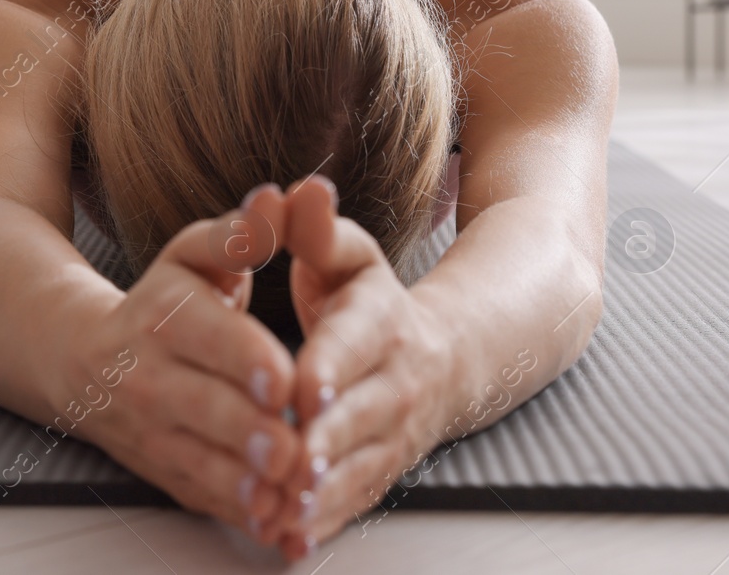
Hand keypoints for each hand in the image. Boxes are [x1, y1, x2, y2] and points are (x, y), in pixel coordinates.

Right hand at [62, 185, 304, 543]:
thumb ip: (242, 233)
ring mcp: (154, 430)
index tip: (283, 378)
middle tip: (293, 448)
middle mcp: (152, 377)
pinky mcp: (164, 470)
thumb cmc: (163, 301)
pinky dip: (238, 511)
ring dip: (246, 482)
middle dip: (249, 431)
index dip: (248, 358)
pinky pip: (202, 496)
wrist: (82, 360)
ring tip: (289, 489)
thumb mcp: (194, 257)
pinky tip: (275, 519)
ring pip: (202, 462)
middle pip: (206, 408)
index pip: (211, 338)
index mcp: (166, 317)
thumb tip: (280, 197)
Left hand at [270, 176, 455, 559]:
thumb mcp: (348, 255)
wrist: (445, 355)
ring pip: (360, 468)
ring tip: (282, 513)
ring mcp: (392, 432)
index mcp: (380, 321)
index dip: (331, 363)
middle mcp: (394, 381)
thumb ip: (317, 228)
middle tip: (289, 462)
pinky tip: (289, 545)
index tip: (304, 386)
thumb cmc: (370, 299)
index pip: (356, 342)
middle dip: (326, 441)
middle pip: (361, 415)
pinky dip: (324, 526)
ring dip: (323, 495)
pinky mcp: (383, 469)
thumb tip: (301, 189)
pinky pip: (356, 502)